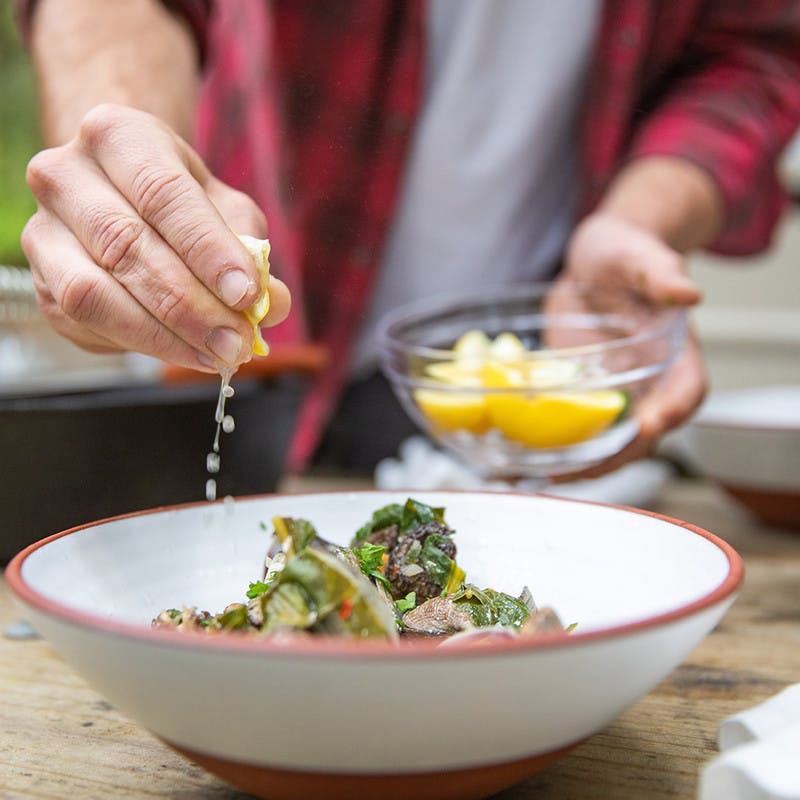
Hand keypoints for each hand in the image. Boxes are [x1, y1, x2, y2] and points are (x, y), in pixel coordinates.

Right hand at [21, 104, 290, 371]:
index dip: (208, 250)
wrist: (120, 195)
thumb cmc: (182, 202)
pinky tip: (187, 352)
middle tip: (238, 342)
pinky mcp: (41, 281)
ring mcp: (43, 230)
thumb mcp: (225, 210)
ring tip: (217, 355)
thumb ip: (250, 252)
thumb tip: (270, 304)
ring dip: (163, 334)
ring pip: (94, 292)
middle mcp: (65, 175)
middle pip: (126, 245)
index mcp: (117, 136)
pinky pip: (86, 322)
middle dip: (191, 306)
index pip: (164, 193)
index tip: (247, 296)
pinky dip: (143, 345)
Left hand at [558, 211, 707, 476]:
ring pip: (608, 438)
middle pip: (645, 432)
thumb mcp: (639, 254)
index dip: (674, 411)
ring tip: (545, 474)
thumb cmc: (624, 253)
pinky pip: (572, 425)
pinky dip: (553, 445)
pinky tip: (522, 456)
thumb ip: (661, 273)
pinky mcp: (580, 393)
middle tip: (579, 469)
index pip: (687, 389)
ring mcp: (612, 390)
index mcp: (673, 350)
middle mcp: (646, 380)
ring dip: (581, 461)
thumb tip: (689, 292)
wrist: (593, 261)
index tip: (650, 426)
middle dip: (616, 456)